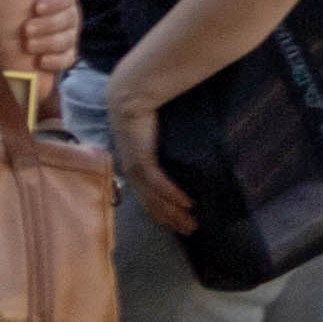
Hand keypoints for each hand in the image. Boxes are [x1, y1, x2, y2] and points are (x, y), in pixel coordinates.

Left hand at [10, 0, 79, 81]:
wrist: (17, 37)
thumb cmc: (22, 9)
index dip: (54, 1)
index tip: (36, 7)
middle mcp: (71, 15)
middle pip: (68, 18)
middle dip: (47, 25)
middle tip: (26, 29)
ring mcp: (71, 36)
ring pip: (66, 39)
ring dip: (47, 43)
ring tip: (27, 46)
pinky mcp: (67, 55)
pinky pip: (67, 59)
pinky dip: (54, 61)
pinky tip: (40, 61)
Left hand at [110, 86, 194, 236]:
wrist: (132, 91)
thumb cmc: (144, 106)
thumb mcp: (154, 128)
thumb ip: (163, 141)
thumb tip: (182, 146)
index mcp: (133, 164)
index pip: (147, 196)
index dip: (162, 212)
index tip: (178, 222)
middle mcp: (131, 171)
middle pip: (151, 204)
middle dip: (171, 220)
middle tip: (190, 230)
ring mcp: (135, 167)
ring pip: (155, 199)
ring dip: (173, 214)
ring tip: (191, 224)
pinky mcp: (142, 160)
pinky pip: (159, 184)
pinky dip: (172, 196)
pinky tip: (187, 204)